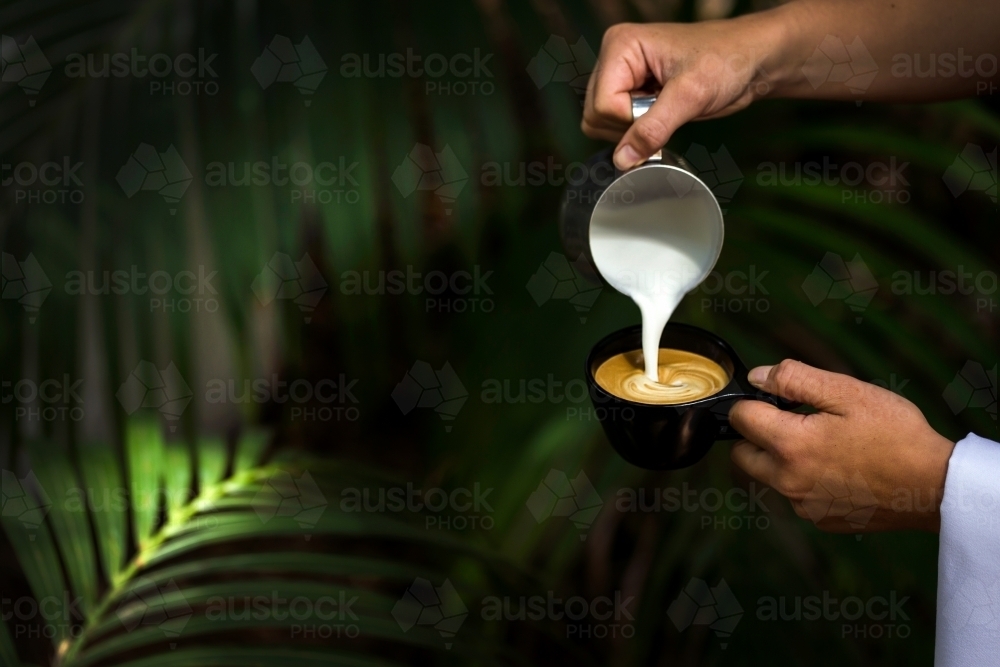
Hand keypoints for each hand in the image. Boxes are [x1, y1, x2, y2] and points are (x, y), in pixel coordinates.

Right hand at [582, 16, 783, 169]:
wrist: (751, 59)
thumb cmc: (727, 59)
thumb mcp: (690, 95)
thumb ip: (652, 129)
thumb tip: (622, 159)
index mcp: (620, 46)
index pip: (602, 104)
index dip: (630, 119)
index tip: (663, 109)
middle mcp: (615, 59)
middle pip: (596, 116)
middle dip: (631, 125)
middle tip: (667, 109)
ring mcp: (622, 77)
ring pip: (602, 124)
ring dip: (635, 129)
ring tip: (667, 109)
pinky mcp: (632, 93)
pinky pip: (617, 126)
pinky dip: (640, 131)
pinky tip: (663, 115)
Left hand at [729, 360, 954, 532]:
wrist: (935, 486)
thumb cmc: (896, 435)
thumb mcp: (848, 392)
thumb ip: (794, 379)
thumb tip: (758, 377)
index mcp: (790, 445)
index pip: (740, 418)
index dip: (755, 401)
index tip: (779, 399)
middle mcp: (788, 481)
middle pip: (743, 453)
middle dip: (758, 434)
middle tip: (795, 421)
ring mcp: (803, 505)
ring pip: (769, 476)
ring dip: (782, 459)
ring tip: (825, 444)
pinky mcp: (820, 520)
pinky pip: (796, 495)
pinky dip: (806, 480)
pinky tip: (839, 468)